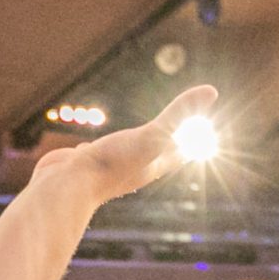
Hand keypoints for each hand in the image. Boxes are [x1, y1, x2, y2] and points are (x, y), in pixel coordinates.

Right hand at [30, 84, 217, 209]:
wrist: (66, 188)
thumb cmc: (111, 165)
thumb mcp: (152, 136)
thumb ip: (179, 115)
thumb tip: (212, 91)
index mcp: (151, 166)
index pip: (178, 153)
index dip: (192, 143)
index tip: (204, 137)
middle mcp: (129, 169)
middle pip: (151, 156)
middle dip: (161, 146)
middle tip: (172, 137)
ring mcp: (103, 168)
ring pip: (117, 156)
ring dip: (122, 150)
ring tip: (127, 145)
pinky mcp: (79, 166)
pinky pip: (89, 156)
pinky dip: (91, 151)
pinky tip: (85, 150)